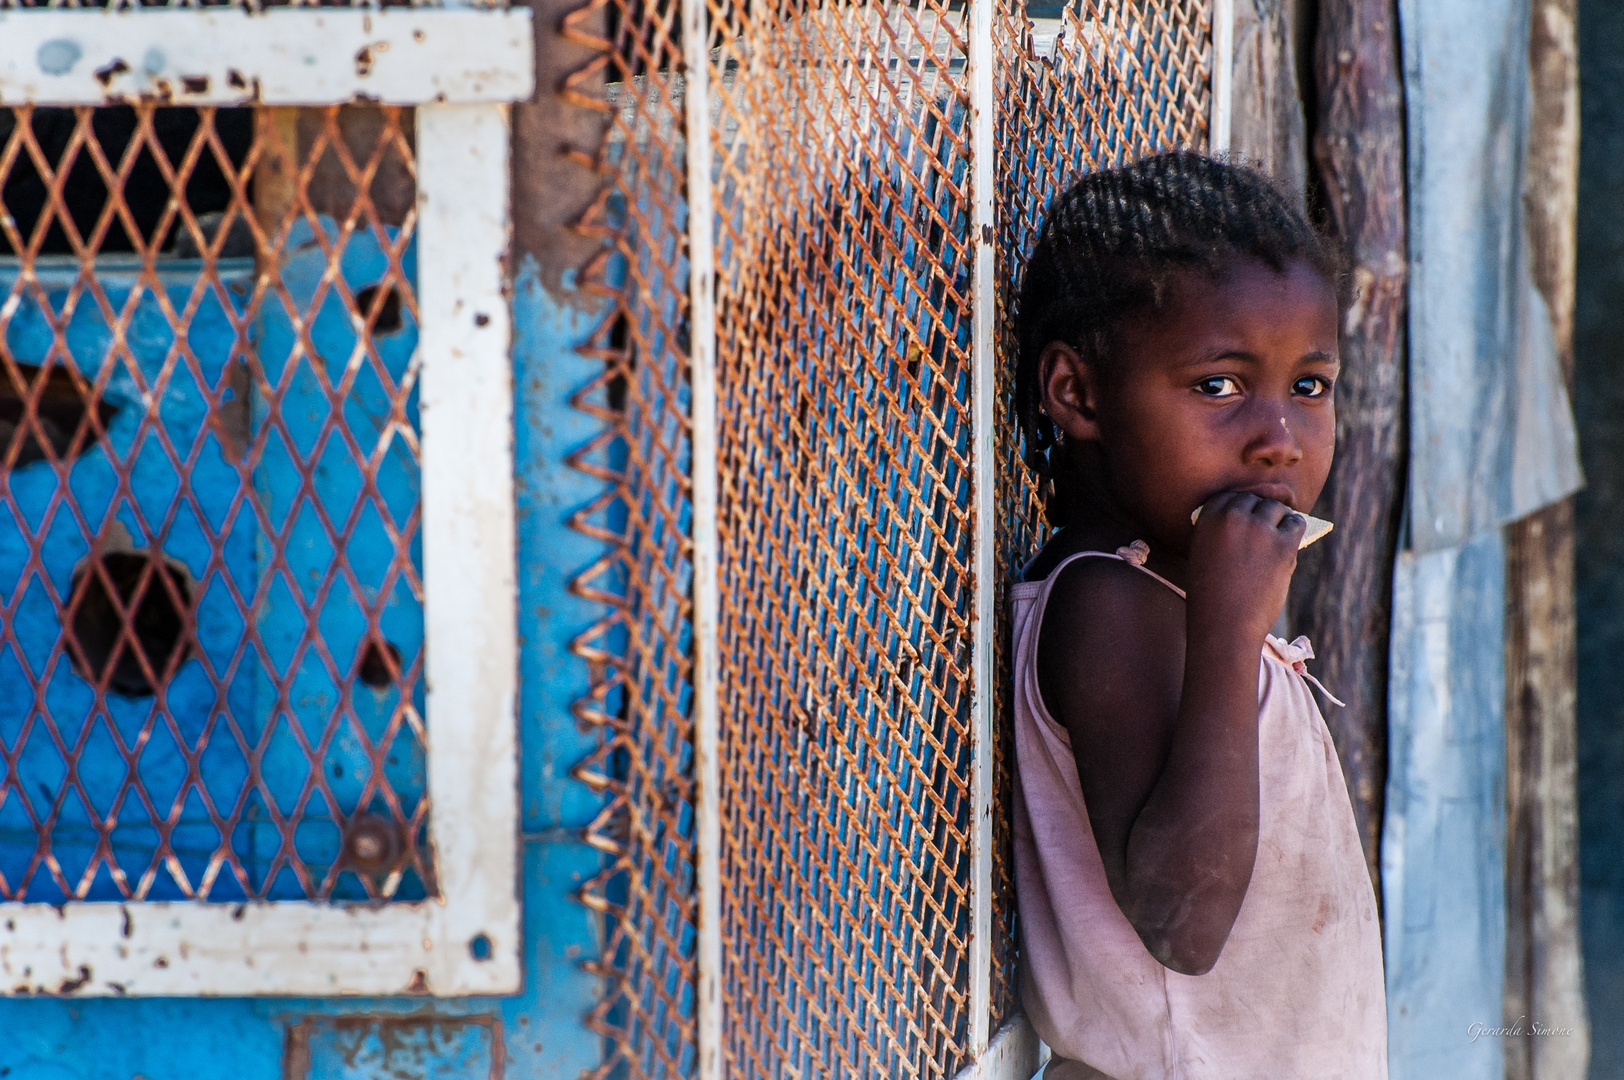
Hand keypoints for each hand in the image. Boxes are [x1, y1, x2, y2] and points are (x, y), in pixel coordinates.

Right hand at [1185, 492, 1304, 643]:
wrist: (1225, 626)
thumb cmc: (1210, 599)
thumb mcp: (1201, 558)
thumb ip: (1216, 535)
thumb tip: (1246, 520)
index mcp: (1207, 519)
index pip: (1228, 497)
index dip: (1238, 506)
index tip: (1244, 515)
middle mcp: (1232, 517)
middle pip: (1252, 499)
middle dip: (1258, 509)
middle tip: (1263, 523)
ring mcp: (1259, 529)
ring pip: (1275, 508)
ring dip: (1277, 517)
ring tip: (1278, 530)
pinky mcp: (1282, 544)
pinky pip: (1295, 524)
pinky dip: (1293, 527)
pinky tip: (1290, 537)